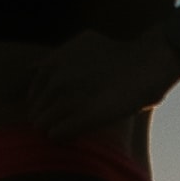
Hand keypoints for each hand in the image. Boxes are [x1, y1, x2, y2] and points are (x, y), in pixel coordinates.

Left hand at [24, 26, 179, 138]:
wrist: (148, 62)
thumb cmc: (119, 55)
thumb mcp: (83, 43)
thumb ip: (57, 56)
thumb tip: (32, 70)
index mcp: (53, 63)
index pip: (33, 95)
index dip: (44, 106)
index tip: (59, 110)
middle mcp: (57, 79)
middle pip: (36, 113)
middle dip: (48, 119)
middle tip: (67, 123)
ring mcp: (69, 97)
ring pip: (43, 126)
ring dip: (55, 130)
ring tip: (73, 129)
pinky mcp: (84, 116)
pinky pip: (58, 134)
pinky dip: (64, 137)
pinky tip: (76, 134)